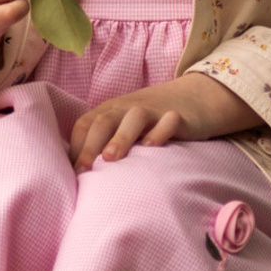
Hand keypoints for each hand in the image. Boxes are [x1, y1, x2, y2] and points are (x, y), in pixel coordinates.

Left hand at [69, 73, 258, 170]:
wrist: (197, 96)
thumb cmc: (153, 120)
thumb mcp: (125, 124)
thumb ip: (105, 142)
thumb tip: (80, 175)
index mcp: (111, 110)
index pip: (85, 124)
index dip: (76, 148)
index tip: (73, 175)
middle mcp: (128, 108)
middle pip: (104, 121)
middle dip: (91, 145)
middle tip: (84, 171)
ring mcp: (154, 110)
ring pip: (134, 117)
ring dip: (120, 136)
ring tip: (111, 158)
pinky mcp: (178, 115)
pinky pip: (168, 120)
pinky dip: (159, 131)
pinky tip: (152, 147)